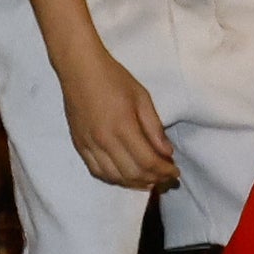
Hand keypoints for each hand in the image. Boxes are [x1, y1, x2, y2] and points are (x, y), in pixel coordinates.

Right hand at [60, 45, 177, 194]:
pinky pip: (97, 171)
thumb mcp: (142, 98)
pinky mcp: (79, 145)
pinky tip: (126, 176)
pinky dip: (114, 179)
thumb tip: (167, 153)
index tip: (175, 172)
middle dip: (153, 179)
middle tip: (165, 178)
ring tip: (149, 181)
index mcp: (123, 127)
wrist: (80, 70)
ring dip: (134, 183)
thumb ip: (154, 128)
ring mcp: (89, 145)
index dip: (164, 171)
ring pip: (114, 177)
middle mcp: (104, 140)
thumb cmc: (114, 79)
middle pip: (132, 173)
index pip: (147, 161)